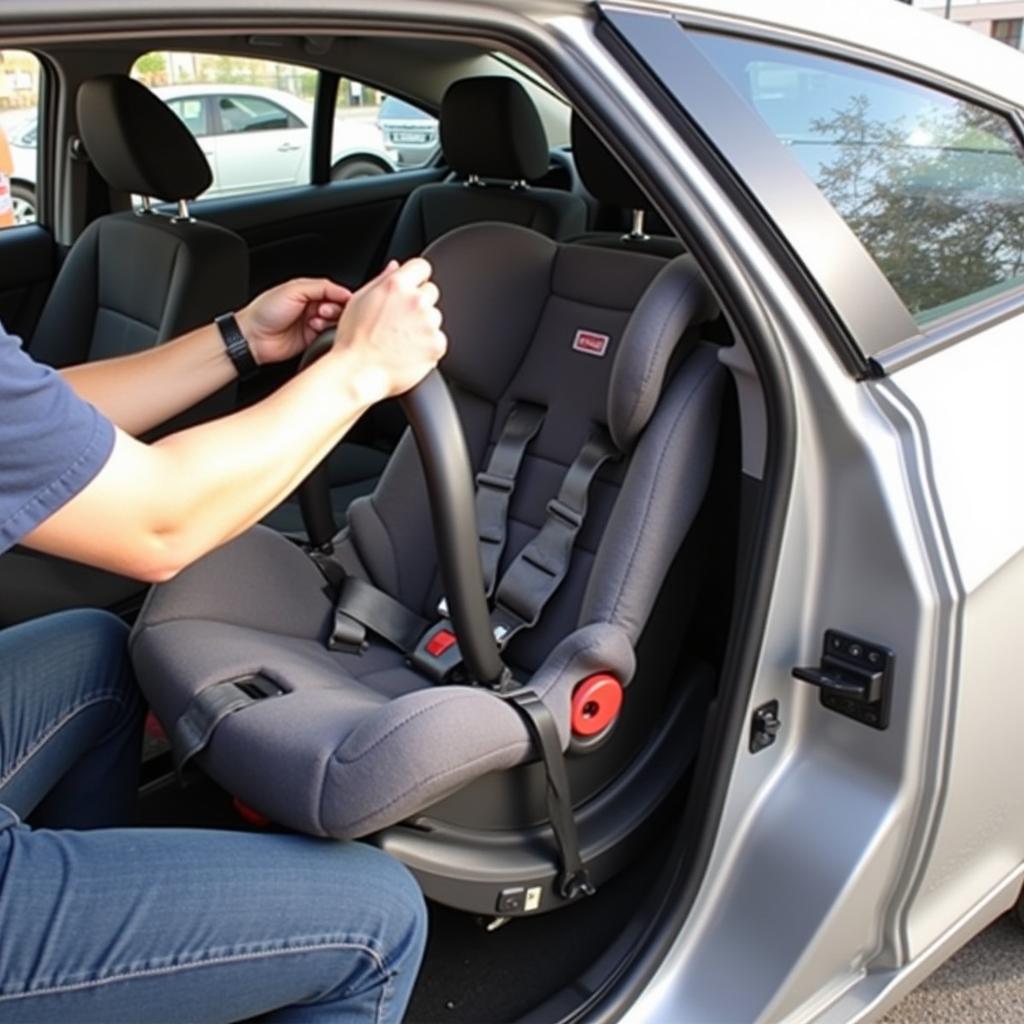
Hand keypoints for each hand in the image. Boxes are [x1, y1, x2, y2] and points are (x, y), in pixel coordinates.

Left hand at [235, 278, 352, 365]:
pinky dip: (325, 333)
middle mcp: (311, 306)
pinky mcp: (312, 339)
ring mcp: (312, 323)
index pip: (334, 291)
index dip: (341, 296)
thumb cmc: (264, 311)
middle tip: (323, 311)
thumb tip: (343, 291)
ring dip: (329, 321)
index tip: (344, 301)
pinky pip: (328, 336)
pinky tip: (314, 329)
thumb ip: (320, 287)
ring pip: (334, 322)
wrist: (253, 337)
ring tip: (314, 321)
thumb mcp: (293, 290)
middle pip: (337, 307)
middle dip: (334, 309)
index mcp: (307, 291)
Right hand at [331, 258, 446, 402]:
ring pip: (435, 317)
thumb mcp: (359, 301)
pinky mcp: (437, 345)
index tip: (412, 287)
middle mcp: (416, 301)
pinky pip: (438, 340)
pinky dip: (428, 346)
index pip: (422, 267)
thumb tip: (396, 267)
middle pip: (430, 292)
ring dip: (424, 325)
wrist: (357, 372)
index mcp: (396, 286)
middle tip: (400, 321)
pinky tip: (408, 352)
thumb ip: (382, 280)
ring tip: (401, 340)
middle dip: (419, 303)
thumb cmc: (353, 340)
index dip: (416, 277)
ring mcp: (428, 323)